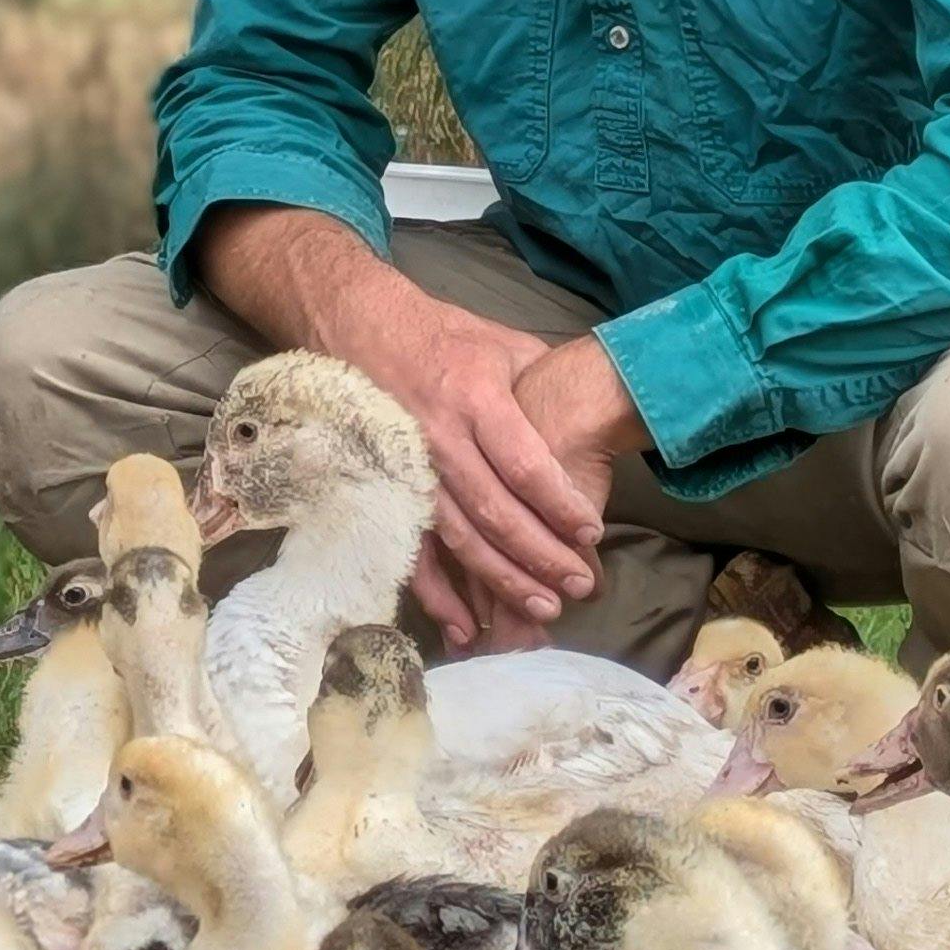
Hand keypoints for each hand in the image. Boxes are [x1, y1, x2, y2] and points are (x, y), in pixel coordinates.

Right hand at [188, 208, 627, 653]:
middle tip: (578, 585)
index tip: (591, 532)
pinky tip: (466, 624)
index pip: (524, 463)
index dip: (560, 504)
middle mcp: (438, 435)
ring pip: (459, 536)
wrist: (356, 324)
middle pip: (495, 510)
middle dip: (541, 554)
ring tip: (542, 607)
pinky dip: (436, 592)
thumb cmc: (441, 337)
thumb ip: (545, 385)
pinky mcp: (385, 487)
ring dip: (501, 579)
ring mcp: (406, 466)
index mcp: (473, 396)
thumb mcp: (501, 344)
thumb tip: (593, 418)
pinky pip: (412, 548)